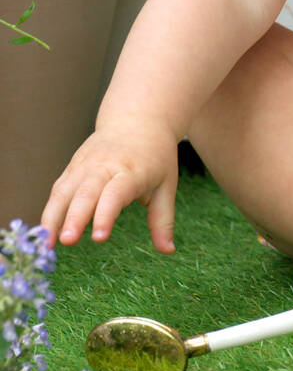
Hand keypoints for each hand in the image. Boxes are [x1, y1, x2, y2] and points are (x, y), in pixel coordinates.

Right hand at [41, 122, 178, 253]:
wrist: (139, 119)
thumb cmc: (156, 157)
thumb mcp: (167, 184)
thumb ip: (163, 220)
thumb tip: (169, 251)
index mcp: (133, 171)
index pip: (117, 193)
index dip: (107, 214)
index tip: (100, 237)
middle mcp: (106, 166)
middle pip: (87, 191)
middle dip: (75, 216)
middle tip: (66, 242)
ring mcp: (86, 164)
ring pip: (65, 190)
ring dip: (53, 216)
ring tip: (46, 245)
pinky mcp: (73, 166)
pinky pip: (58, 188)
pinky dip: (50, 209)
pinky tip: (45, 233)